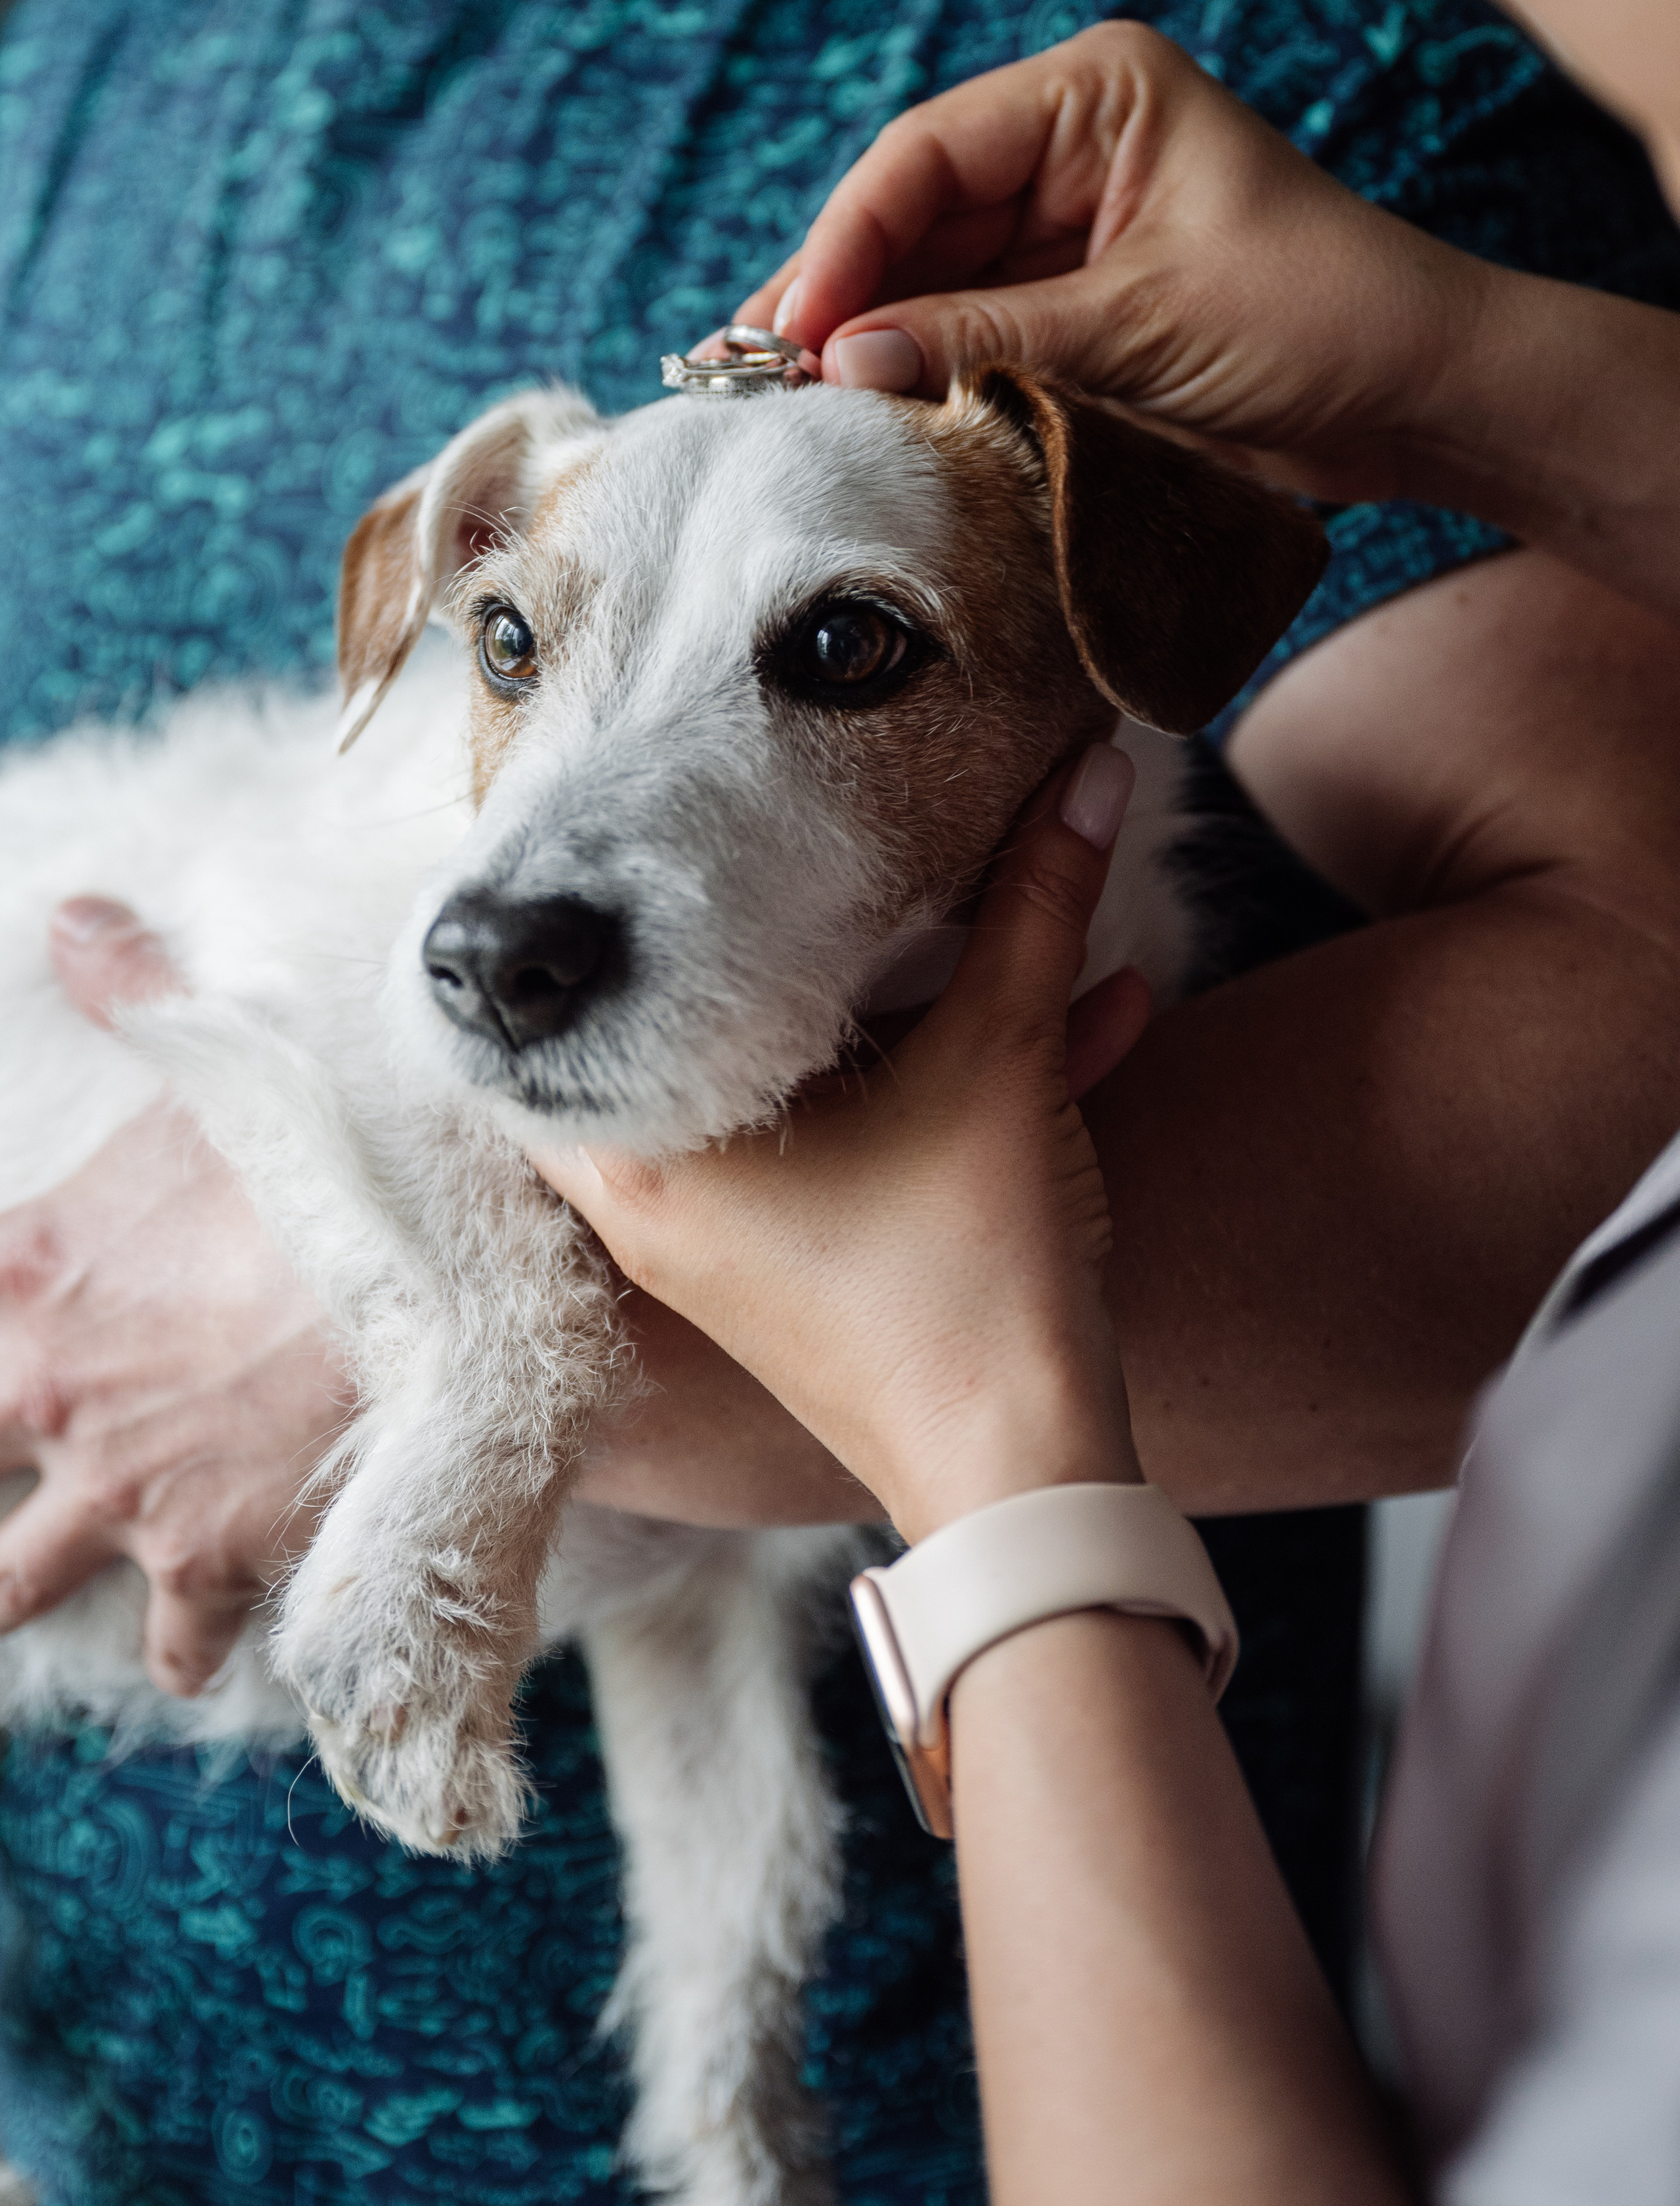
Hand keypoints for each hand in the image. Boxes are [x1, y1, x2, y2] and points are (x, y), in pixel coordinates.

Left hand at [0, 902, 353, 1694]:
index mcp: (32, 1275)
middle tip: (9, 1450)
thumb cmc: (341, 1173)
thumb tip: (78, 918)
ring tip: (30, 1584)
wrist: (452, 1301)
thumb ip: (141, 996)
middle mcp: (53, 1396)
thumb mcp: (233, 1062)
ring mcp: (123, 1494)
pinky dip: (183, 1645)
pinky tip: (192, 1645)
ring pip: (17, 1579)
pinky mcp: (209, 1563)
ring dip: (27, 1578)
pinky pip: (177, 1637)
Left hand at [535, 745, 1151, 1543]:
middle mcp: (656, 1204)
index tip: (610, 822)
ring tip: (995, 911)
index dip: (580, 914)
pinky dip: (926, 1084)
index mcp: (648, 1156)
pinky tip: (1084, 1011)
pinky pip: (840, 1141)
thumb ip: (1036, 906)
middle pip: (674, 1027)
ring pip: (782, 1083)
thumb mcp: (1002, 1063)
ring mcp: (723, 1245)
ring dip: (897, 1007)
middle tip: (791, 827)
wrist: (1029, 1475)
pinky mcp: (797, 1266)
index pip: (549, 1013)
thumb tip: (1091, 768)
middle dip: (769, 931)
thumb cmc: (974, 1283)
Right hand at [733, 19, 1491, 505]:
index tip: (792, 331)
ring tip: (776, 404)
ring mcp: (1069, 232)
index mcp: (1096, 96)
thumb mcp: (1142, 326)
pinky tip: (858, 414)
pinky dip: (917, 376)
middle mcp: (1071, 149)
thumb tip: (845, 360)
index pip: (927, 158)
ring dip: (862, 343)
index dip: (845, 245)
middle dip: (834, 296)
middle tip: (747, 374)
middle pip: (911, 219)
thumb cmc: (1320, 320)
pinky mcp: (1076, 310)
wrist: (1421, 399)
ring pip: (928, 281)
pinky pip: (968, 335)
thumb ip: (986, 339)